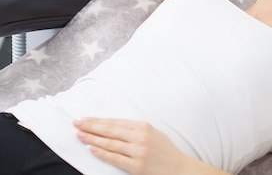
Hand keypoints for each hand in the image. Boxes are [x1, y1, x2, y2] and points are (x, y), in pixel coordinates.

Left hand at [74, 118, 188, 174]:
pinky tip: (92, 149)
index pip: (115, 122)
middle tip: (77, 123)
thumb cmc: (166, 151)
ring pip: (110, 143)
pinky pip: (115, 158)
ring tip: (80, 135)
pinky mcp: (137, 166)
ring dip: (92, 138)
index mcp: (143, 126)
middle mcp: (140, 137)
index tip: (85, 118)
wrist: (180, 169)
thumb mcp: (153, 133)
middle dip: (91, 126)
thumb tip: (114, 127)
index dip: (98, 120)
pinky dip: (102, 153)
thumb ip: (135, 130)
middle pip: (110, 130)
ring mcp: (138, 152)